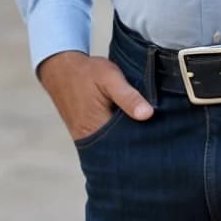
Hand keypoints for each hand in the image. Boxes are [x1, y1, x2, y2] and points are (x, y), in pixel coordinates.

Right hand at [37, 50, 153, 141]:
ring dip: (127, 140)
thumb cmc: (87, 72)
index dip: (144, 141)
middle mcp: (89, 139)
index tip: (158, 135)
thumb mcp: (110, 78)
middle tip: (155, 134)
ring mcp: (85, 139)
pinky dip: (117, 136)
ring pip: (112, 147)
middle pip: (119, 150)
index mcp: (96, 127)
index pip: (126, 145)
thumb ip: (128, 96)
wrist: (61, 70)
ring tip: (145, 130)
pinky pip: (104, 142)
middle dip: (137, 143)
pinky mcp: (84, 134)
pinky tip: (129, 127)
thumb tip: (148, 115)